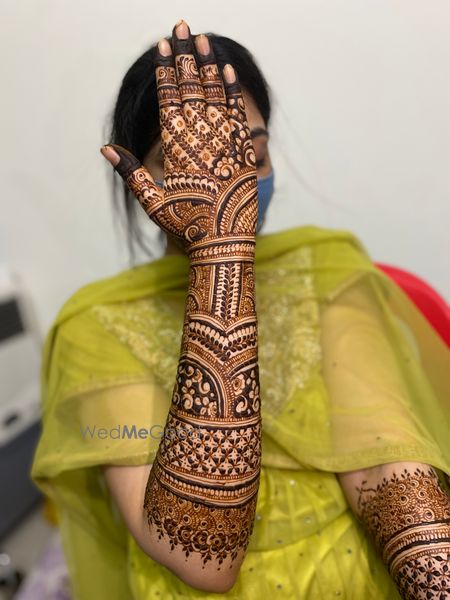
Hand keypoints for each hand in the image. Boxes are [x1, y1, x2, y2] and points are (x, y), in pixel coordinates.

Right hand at [101, 20, 257, 254]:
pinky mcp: (243, 154)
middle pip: (192, 90)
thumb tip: (105, 148)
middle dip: (185, 56)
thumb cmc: (185, 227)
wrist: (224, 246)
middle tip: (182, 25)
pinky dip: (233, 93)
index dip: (166, 71)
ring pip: (216, 98)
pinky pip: (238, 116)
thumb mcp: (153, 202)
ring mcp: (224, 146)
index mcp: (177, 150)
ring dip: (209, 66)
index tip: (163, 45)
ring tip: (203, 39)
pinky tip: (228, 72)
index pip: (170, 101)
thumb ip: (131, 172)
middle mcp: (201, 142)